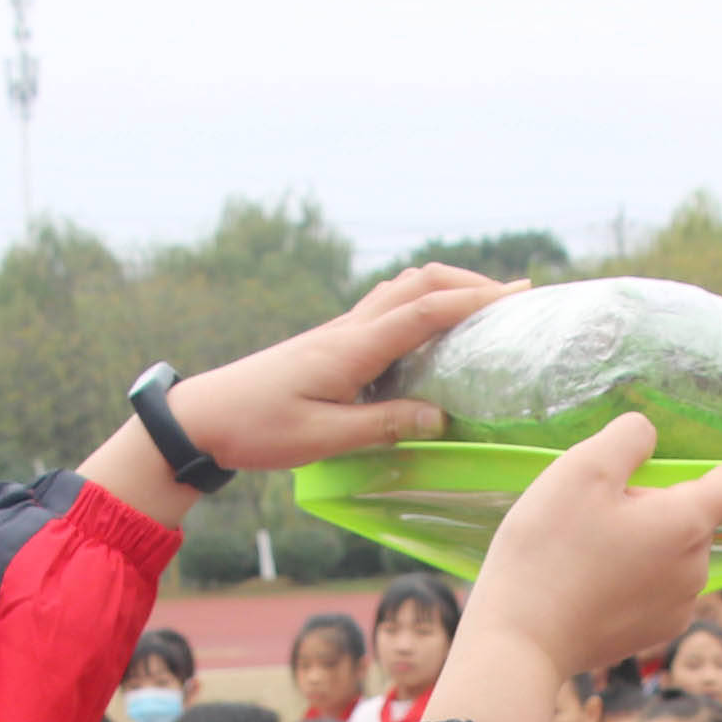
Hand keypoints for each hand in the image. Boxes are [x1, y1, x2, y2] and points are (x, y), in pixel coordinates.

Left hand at [80, 264, 523, 520]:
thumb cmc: (258, 429)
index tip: (519, 297)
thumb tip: (442, 416)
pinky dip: (421, 304)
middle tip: (514, 297)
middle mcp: (350, 329)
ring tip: (484, 305)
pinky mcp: (332, 343)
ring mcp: (340, 332)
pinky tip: (434, 328)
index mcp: (352, 348)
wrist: (202, 416)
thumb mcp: (324, 437)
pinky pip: (387, 309)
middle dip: (470, 284)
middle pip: (418, 284)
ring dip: (445, 288)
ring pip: (402, 290)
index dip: (475, 302)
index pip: (425, 312)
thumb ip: (385, 424)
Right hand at [421, 408, 721, 721]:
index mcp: (688, 522)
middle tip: (585, 512)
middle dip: (647, 498)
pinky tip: (582, 579)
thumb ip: (628, 439)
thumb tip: (648, 440)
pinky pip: (652, 580)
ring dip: (634, 534)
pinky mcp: (656, 630)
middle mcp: (697, 567)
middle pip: (685, 509)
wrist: (519, 644)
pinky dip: (627, 569)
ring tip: (576, 550)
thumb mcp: (580, 470)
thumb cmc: (548, 552)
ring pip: (666, 545)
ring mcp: (678, 605)